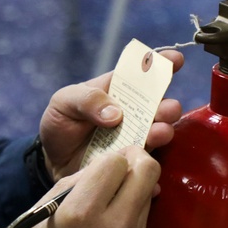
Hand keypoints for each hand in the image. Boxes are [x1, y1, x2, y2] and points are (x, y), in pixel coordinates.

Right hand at [16, 146, 159, 227]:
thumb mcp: (39, 220)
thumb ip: (68, 187)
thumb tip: (98, 168)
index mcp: (80, 211)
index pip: (116, 161)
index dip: (112, 159)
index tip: (106, 166)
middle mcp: (113, 223)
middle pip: (148, 169)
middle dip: (138, 162)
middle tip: (127, 168)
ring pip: (150, 194)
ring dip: (136, 190)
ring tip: (116, 202)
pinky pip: (144, 221)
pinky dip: (133, 217)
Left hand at [38, 50, 183, 180]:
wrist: (52, 159)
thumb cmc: (60, 123)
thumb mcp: (64, 102)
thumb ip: (87, 100)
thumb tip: (116, 114)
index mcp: (117, 90)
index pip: (142, 73)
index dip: (161, 63)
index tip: (175, 60)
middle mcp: (133, 113)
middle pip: (159, 105)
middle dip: (167, 105)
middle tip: (167, 109)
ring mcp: (135, 138)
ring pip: (158, 133)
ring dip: (163, 131)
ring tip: (159, 133)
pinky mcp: (132, 162)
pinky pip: (146, 164)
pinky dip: (149, 167)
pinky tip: (147, 165)